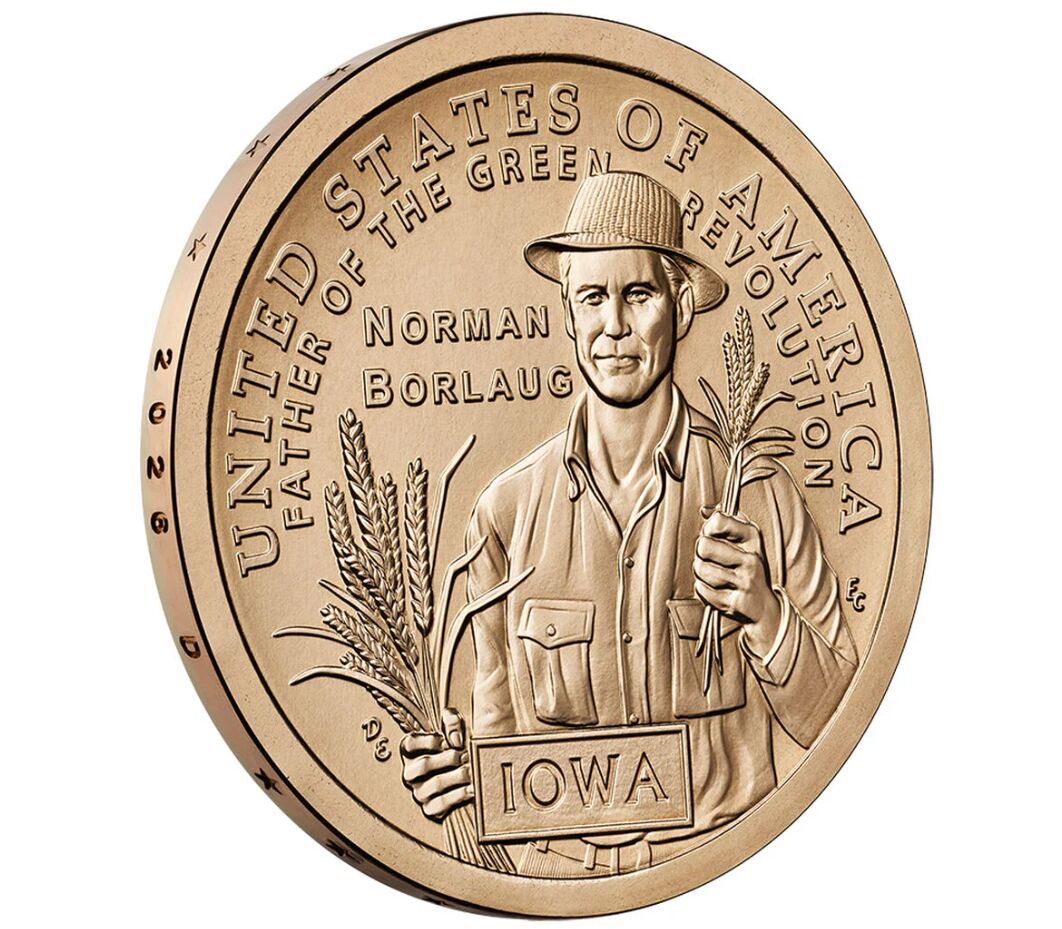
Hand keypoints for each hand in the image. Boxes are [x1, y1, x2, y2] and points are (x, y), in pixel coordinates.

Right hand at [400, 707, 472, 820]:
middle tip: (464, 756)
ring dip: (456, 776)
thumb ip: (452, 720)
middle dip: (448, 759)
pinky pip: (441, 803)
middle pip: (423, 766)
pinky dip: (459, 795)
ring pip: (435, 784)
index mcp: (412, 752)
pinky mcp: (431, 808)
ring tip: (470, 771)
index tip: (446, 741)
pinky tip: (471, 788)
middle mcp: (412, 773)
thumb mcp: (454, 727)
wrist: (472, 773)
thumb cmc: (459, 746)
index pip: (409, 745)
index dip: (428, 742)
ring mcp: (420, 792)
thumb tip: (455, 740)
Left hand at [694, 507, 781, 655]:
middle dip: (700, 553)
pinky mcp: (734, 602)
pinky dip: (702, 590)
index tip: (712, 535)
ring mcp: (744, 582)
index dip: (708, 528)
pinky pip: (701, 590)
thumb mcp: (745, 540)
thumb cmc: (750, 569)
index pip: (719, 521)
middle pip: (704, 546)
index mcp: (753, 538)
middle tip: (709, 558)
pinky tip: (715, 589)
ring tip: (713, 575)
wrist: (765, 607)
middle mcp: (751, 559)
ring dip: (701, 573)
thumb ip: (726, 520)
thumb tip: (705, 510)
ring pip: (700, 569)